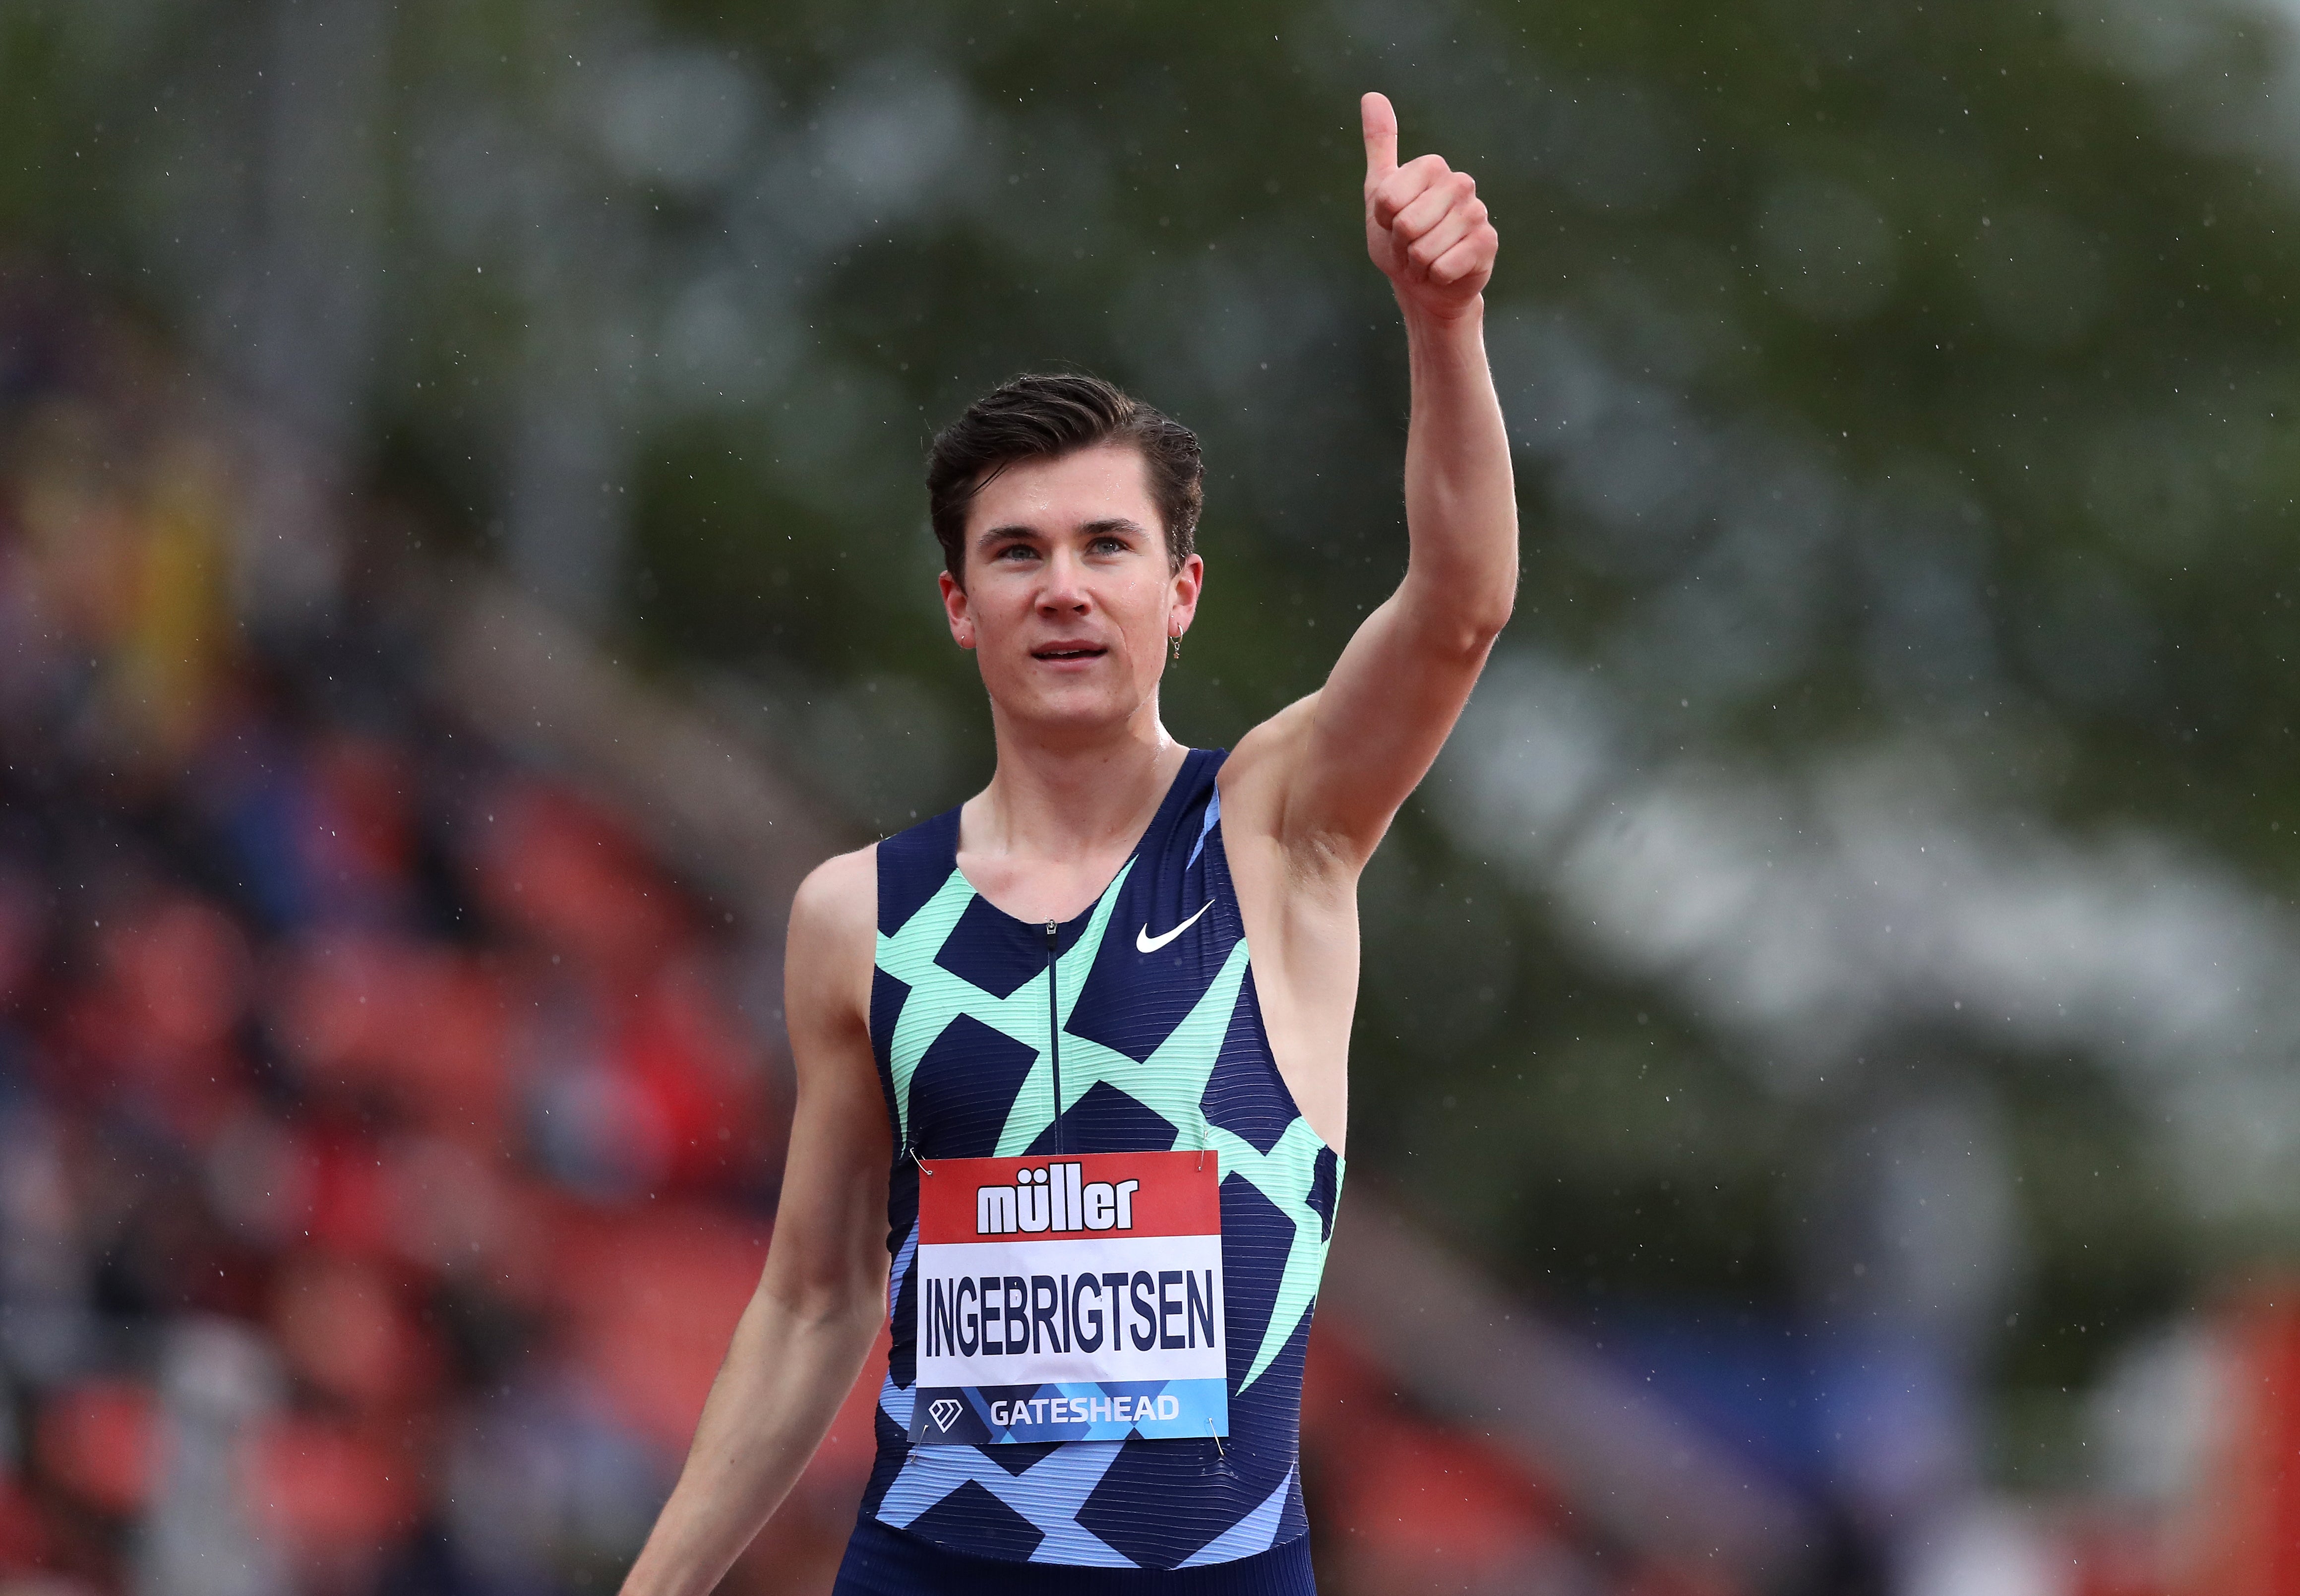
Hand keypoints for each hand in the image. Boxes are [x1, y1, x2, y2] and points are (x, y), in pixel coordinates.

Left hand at [1361, 91, 1495, 321]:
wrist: (1425, 284)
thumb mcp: (1380, 192)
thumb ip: (1380, 145)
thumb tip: (1371, 95)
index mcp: (1433, 167)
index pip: (1388, 199)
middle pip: (1405, 224)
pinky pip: (1443, 266)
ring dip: (1417, 264)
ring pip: (1423, 249)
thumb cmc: (1400, 239)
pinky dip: (1435, 276)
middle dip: (1400, 246)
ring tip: (1426, 259)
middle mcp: (1460, 183)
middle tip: (1410, 246)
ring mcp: (1477, 212)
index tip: (1393, 223)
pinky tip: (1443, 272)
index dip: (1384, 221)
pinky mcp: (1487, 243)